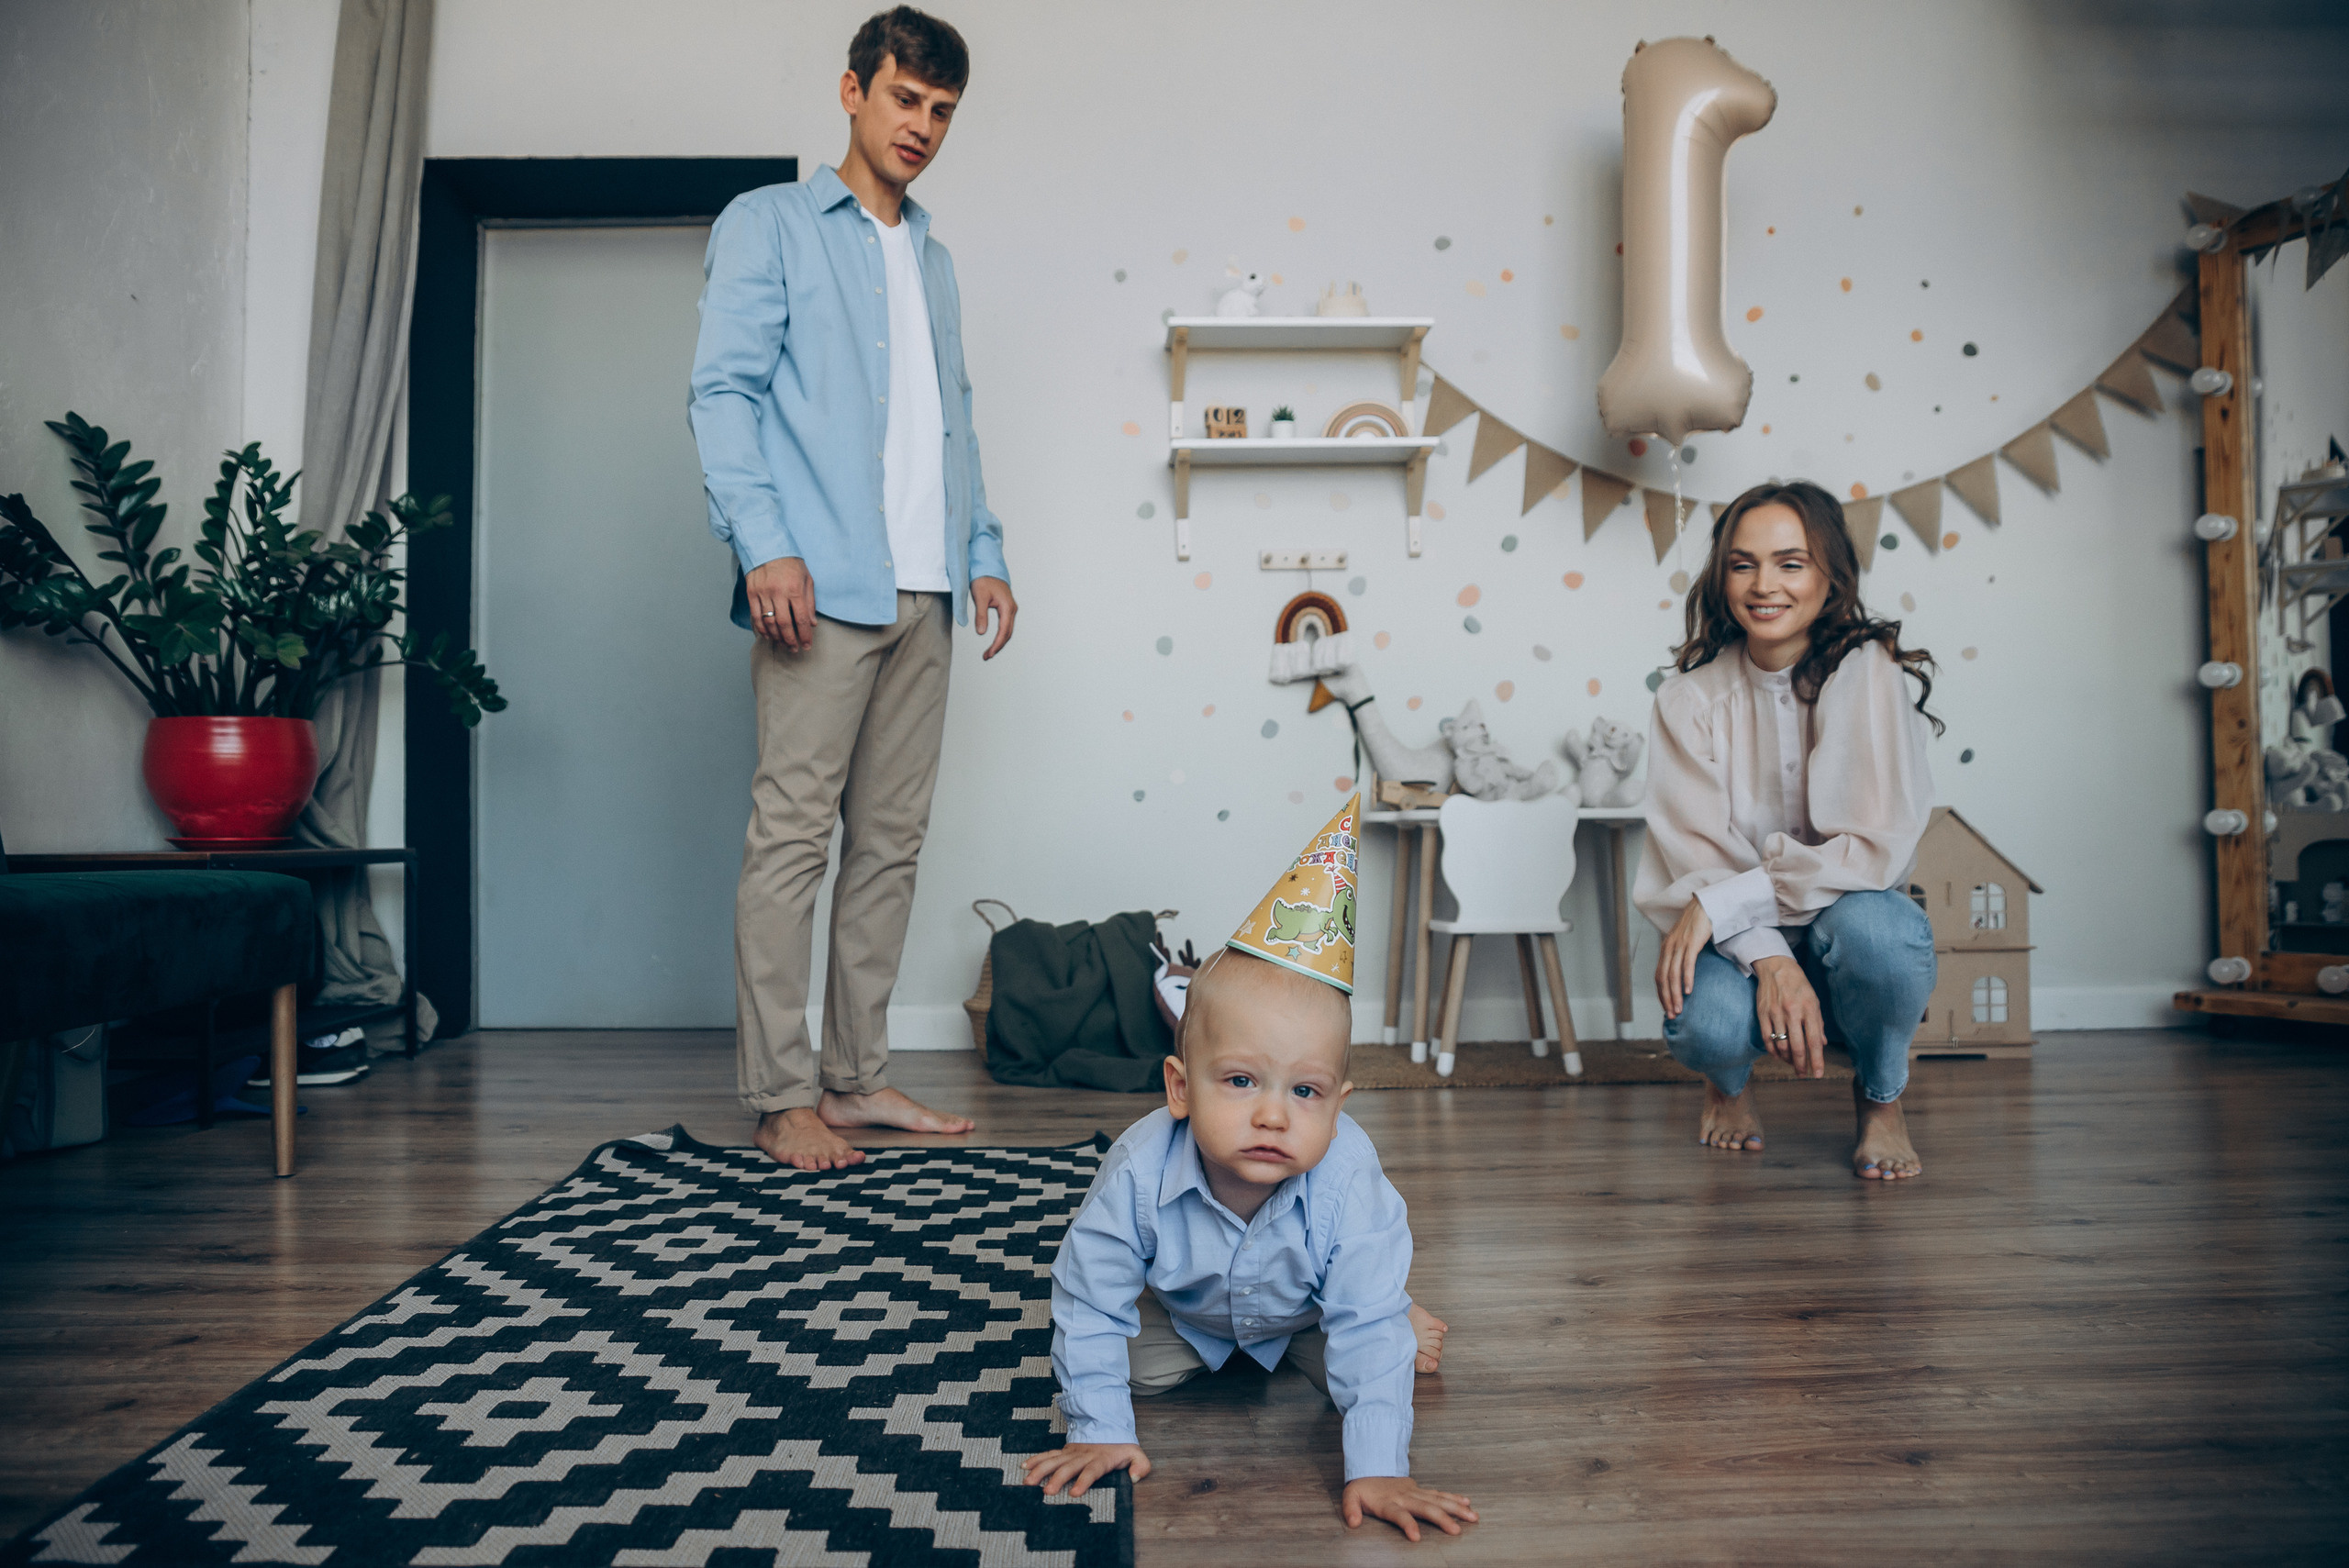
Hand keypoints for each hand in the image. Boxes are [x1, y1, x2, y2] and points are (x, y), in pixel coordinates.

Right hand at [745, 557, 814, 650]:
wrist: (767, 546)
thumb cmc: (790, 562)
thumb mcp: (807, 578)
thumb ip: (810, 601)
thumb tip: (812, 623)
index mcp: (795, 589)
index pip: (802, 618)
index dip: (805, 635)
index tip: (807, 645)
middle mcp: (778, 592)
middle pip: (784, 624)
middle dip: (791, 640)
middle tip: (794, 649)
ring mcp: (763, 593)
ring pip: (769, 622)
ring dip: (776, 637)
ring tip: (782, 643)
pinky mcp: (751, 593)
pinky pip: (756, 616)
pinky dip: (761, 629)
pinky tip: (767, 635)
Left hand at [971, 575, 1017, 659]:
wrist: (987, 566)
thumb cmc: (983, 579)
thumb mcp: (979, 597)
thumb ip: (981, 615)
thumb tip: (981, 633)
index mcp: (1007, 607)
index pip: (1003, 632)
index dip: (996, 645)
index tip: (988, 654)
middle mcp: (1012, 609)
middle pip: (1007, 633)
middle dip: (998, 646)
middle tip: (986, 657)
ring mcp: (1010, 609)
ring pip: (1008, 630)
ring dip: (999, 642)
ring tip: (989, 652)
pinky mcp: (1007, 608)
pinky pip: (1006, 625)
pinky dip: (1001, 635)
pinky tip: (994, 641)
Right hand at [1021, 1442, 1149, 1497]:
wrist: (1110, 1427)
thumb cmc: (1121, 1447)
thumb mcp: (1137, 1454)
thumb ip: (1140, 1466)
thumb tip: (1135, 1477)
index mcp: (1101, 1459)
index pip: (1092, 1470)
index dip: (1084, 1480)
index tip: (1075, 1492)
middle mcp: (1083, 1455)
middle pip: (1069, 1467)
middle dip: (1057, 1479)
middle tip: (1046, 1492)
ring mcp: (1072, 1452)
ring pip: (1054, 1460)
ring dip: (1041, 1470)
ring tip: (1028, 1482)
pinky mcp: (1065, 1451)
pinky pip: (1049, 1455)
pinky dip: (1036, 1460)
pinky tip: (1025, 1467)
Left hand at [1342, 1476, 1477, 1541]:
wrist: (1370, 1466)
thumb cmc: (1363, 1487)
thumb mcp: (1350, 1496)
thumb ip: (1350, 1509)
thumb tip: (1353, 1523)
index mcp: (1387, 1502)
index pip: (1398, 1514)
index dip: (1407, 1524)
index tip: (1416, 1536)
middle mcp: (1404, 1496)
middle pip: (1425, 1507)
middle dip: (1441, 1518)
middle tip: (1455, 1530)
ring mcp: (1414, 1492)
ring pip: (1437, 1500)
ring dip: (1455, 1508)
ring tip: (1472, 1517)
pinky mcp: (1420, 1489)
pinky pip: (1439, 1494)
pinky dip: (1453, 1498)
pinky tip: (1467, 1503)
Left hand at [1655, 898, 1712, 1019]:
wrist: (1704, 906)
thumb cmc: (1696, 927)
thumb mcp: (1685, 943)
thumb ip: (1681, 957)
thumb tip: (1683, 975)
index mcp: (1665, 950)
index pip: (1659, 977)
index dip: (1661, 994)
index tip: (1667, 1008)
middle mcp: (1668, 948)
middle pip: (1664, 979)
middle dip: (1667, 999)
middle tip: (1673, 1015)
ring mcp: (1679, 946)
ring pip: (1673, 975)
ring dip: (1675, 994)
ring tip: (1679, 1008)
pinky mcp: (1691, 943)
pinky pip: (1687, 964)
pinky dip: (1686, 979)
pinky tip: (1689, 991)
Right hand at [1753, 956, 1825, 1076]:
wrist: (1776, 967)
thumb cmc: (1798, 984)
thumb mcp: (1814, 1000)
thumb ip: (1818, 1023)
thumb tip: (1822, 1043)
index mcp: (1809, 1008)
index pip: (1814, 1040)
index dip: (1817, 1060)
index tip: (1817, 1074)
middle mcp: (1792, 1012)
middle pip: (1797, 1046)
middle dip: (1801, 1065)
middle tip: (1802, 1075)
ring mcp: (1775, 1013)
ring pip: (1781, 1045)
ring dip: (1787, 1059)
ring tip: (1792, 1064)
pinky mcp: (1762, 1014)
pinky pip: (1767, 1038)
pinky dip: (1773, 1051)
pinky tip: (1778, 1055)